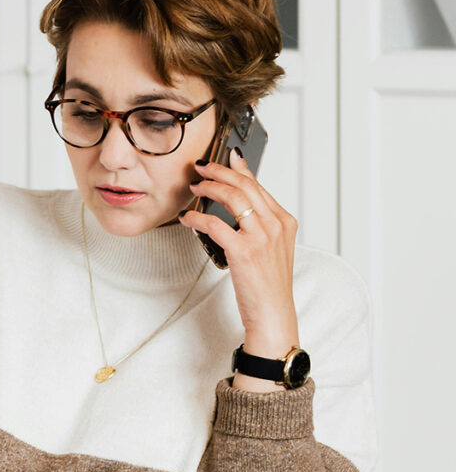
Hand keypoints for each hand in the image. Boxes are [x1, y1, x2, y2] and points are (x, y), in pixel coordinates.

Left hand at [179, 150, 299, 390]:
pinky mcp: (244, 251)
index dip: (239, 169)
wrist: (274, 314)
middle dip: (219, 171)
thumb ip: (259, 225)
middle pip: (245, 185)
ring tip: (194, 186)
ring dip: (209, 187)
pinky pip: (215, 224)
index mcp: (285, 221)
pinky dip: (197, 217)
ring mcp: (261, 237)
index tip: (226, 157)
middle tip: (201, 167)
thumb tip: (237, 206)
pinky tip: (188, 218)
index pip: (259, 186)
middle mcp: (276, 225)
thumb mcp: (272, 249)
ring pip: (232, 197)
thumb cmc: (268, 285)